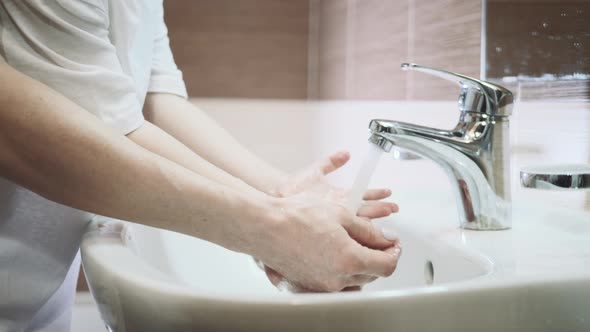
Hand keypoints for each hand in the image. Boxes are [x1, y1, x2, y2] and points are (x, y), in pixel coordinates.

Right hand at [251, 194, 401, 291]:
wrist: (265, 227)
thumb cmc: (297, 217)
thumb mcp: (342, 214)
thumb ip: (369, 230)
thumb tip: (386, 238)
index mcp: (350, 260)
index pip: (387, 265)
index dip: (395, 252)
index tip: (393, 243)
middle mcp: (338, 278)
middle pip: (372, 274)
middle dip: (379, 257)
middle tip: (378, 240)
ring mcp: (322, 285)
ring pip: (354, 280)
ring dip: (361, 264)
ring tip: (354, 244)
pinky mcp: (309, 285)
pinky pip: (335, 282)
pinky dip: (342, 270)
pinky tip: (335, 254)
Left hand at [275, 151, 398, 218]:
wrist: (277, 197)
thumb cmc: (294, 187)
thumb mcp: (316, 171)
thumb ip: (331, 162)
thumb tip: (346, 153)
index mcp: (340, 198)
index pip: (363, 196)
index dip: (377, 195)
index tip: (389, 193)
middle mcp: (339, 210)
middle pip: (365, 210)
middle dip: (381, 208)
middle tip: (394, 208)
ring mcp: (333, 219)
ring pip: (358, 220)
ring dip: (373, 216)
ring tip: (387, 212)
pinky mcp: (326, 225)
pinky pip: (344, 227)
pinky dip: (355, 227)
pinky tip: (365, 228)